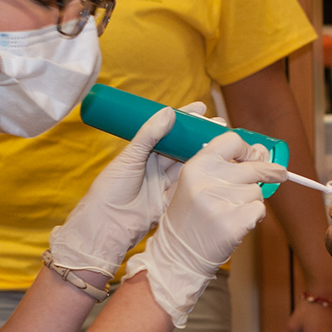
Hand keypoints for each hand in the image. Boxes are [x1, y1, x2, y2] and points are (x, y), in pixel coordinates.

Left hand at [48, 103, 206, 276]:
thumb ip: (148, 136)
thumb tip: (168, 112)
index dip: (184, 119)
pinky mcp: (171, 200)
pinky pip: (189, 184)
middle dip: (199, 135)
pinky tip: (215, 164)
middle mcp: (154, 165)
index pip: (166, 129)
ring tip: (222, 141)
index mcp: (142, 151)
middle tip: (218, 125)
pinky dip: (201, 175)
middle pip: (181, 146)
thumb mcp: (129, 157)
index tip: (201, 108)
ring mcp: (164, 182)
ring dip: (203, 152)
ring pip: (187, 163)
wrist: (109, 224)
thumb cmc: (110, 189)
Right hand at [125, 131, 287, 326]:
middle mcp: (207, 182)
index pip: (232, 141)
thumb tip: (263, 151)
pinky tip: (238, 223)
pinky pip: (259, 210)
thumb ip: (225, 165)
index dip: (249, 148)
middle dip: (269, 171)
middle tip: (279, 174)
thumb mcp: (197, 184)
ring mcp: (220, 203)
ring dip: (252, 200)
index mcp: (195, 167)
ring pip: (257, 191)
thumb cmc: (191, 217)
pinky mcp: (234, 223)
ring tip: (232, 211)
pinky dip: (254, 216)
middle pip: (253, 167)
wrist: (179, 254)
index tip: (258, 155)